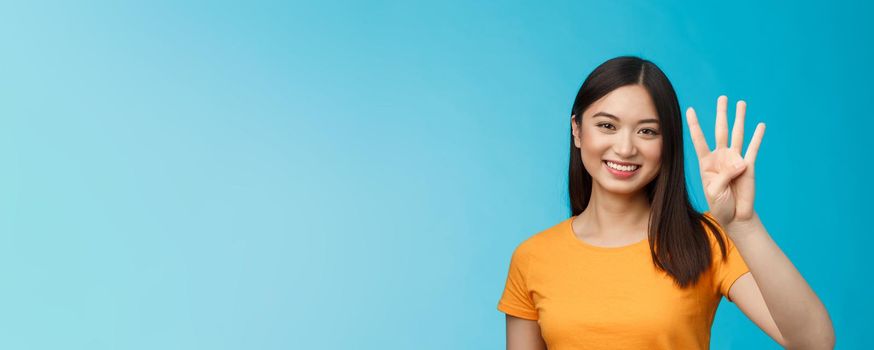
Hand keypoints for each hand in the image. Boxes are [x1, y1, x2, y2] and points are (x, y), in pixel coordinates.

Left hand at [685, 95, 765, 226]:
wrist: (735, 216)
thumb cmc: (720, 204)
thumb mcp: (714, 191)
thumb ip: (724, 175)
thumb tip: (741, 162)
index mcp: (706, 162)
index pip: (699, 139)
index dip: (695, 125)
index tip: (690, 110)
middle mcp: (720, 157)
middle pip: (721, 130)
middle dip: (722, 113)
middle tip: (723, 97)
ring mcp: (735, 159)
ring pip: (737, 134)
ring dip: (740, 119)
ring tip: (741, 103)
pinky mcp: (749, 165)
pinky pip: (753, 148)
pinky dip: (757, 136)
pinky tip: (760, 125)